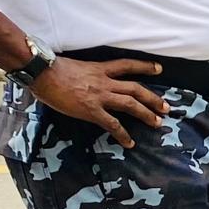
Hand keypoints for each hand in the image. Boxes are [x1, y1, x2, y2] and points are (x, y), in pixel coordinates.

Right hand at [30, 55, 167, 147]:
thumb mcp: (76, 66)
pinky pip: (112, 124)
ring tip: (158, 123)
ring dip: (146, 114)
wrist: (42, 72)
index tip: (159, 69)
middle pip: (136, 89)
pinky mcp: (91, 110)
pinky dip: (123, 134)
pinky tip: (130, 142)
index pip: (128, 65)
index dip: (145, 67)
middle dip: (153, 99)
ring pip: (130, 104)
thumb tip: (87, 80)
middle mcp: (104, 81)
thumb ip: (87, 73)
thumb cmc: (52, 68)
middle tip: (166, 107)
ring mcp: (100, 96)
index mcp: (100, 69)